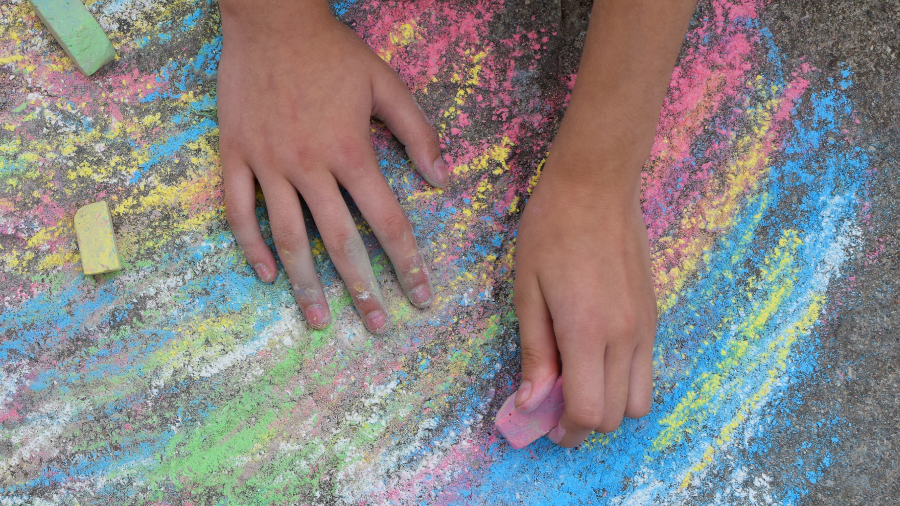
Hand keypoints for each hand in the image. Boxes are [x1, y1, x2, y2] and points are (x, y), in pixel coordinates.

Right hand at [216, 1, 449, 332]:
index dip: (407, 263)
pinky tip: (267, 275)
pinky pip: (239, 211)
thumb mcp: (386, 84)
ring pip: (289, 238)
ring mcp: (268, 164)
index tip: (420, 297)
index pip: (387, 222)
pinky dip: (252, 246)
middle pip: (340, 242)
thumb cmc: (333, 52)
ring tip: (321, 320)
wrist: (271, 18)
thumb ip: (418, 133)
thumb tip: (442, 181)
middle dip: (363, 290)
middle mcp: (310, 167)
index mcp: (351, 152)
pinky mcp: (235, 156)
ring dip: (306, 284)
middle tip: (377, 327)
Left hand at [512, 144, 656, 447]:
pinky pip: (646, 368)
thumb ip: (534, 353)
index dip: (564, 429)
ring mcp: (645, 327)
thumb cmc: (550, 232)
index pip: (588, 412)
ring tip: (578, 379)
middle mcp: (625, 337)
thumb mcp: (527, 292)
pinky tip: (595, 353)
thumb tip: (531, 403)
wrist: (596, 186)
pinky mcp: (653, 315)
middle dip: (584, 421)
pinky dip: (623, 378)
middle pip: (616, 415)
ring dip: (609, 403)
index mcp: (587, 333)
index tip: (543, 423)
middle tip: (555, 402)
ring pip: (640, 400)